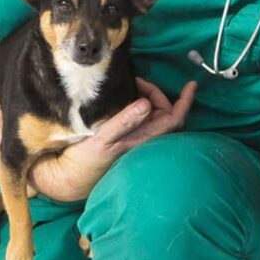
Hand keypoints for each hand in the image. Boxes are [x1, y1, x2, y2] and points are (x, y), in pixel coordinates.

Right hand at [28, 77, 196, 201]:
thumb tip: (146, 104)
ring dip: (149, 99)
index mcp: (144, 141)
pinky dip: (141, 106)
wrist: (68, 178)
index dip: (185, 102)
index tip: (191, 84)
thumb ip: (124, 121)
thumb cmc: (85, 161)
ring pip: (154, 117)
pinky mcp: (127, 141)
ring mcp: (137, 141)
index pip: (174, 119)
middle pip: (165, 113)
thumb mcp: (102, 139)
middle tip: (137, 81)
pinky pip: (143, 120)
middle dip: (157, 94)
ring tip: (133, 87)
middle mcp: (145, 141)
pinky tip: (129, 100)